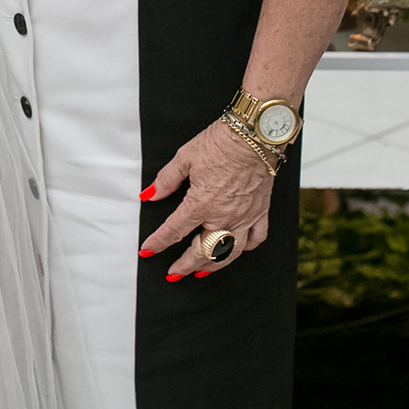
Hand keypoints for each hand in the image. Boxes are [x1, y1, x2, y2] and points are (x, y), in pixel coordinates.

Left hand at [139, 120, 275, 281]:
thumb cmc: (221, 143)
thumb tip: (150, 194)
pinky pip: (255, 239)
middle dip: (185, 266)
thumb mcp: (185, 157)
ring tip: (201, 272)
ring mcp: (244, 217)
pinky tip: (236, 250)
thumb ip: (166, 180)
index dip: (158, 243)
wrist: (254, 135)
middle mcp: (224, 216)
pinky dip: (244, 249)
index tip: (147, 249)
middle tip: (174, 273)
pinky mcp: (260, 212)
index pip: (173, 231)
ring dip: (213, 266)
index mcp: (201, 204)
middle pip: (202, 252)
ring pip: (229, 253)